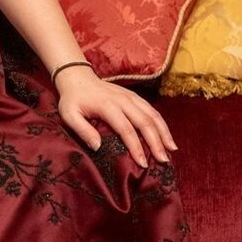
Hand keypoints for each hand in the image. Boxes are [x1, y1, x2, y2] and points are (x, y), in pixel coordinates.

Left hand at [55, 68, 177, 165]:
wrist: (78, 78)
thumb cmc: (73, 100)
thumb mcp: (69, 115)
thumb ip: (82, 130)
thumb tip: (98, 148)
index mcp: (108, 106)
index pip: (126, 129)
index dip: (136, 147)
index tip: (142, 163)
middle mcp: (123, 100)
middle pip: (145, 122)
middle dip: (156, 142)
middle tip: (163, 160)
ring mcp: (131, 97)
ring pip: (153, 115)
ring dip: (164, 132)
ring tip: (172, 150)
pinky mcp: (135, 97)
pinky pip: (152, 110)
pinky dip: (162, 124)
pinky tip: (167, 136)